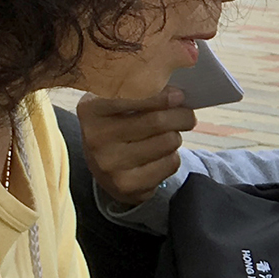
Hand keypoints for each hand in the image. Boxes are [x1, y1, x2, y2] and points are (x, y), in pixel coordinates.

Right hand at [77, 90, 196, 206]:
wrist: (104, 168)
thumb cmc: (118, 125)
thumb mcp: (117, 103)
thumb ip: (142, 92)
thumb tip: (177, 94)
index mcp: (91, 108)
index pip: (134, 97)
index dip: (162, 96)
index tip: (179, 95)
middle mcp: (96, 137)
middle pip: (157, 121)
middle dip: (181, 116)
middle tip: (187, 115)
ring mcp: (109, 164)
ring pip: (168, 142)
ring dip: (176, 137)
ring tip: (168, 135)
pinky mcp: (127, 185)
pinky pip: (170, 163)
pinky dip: (173, 157)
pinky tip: (160, 156)